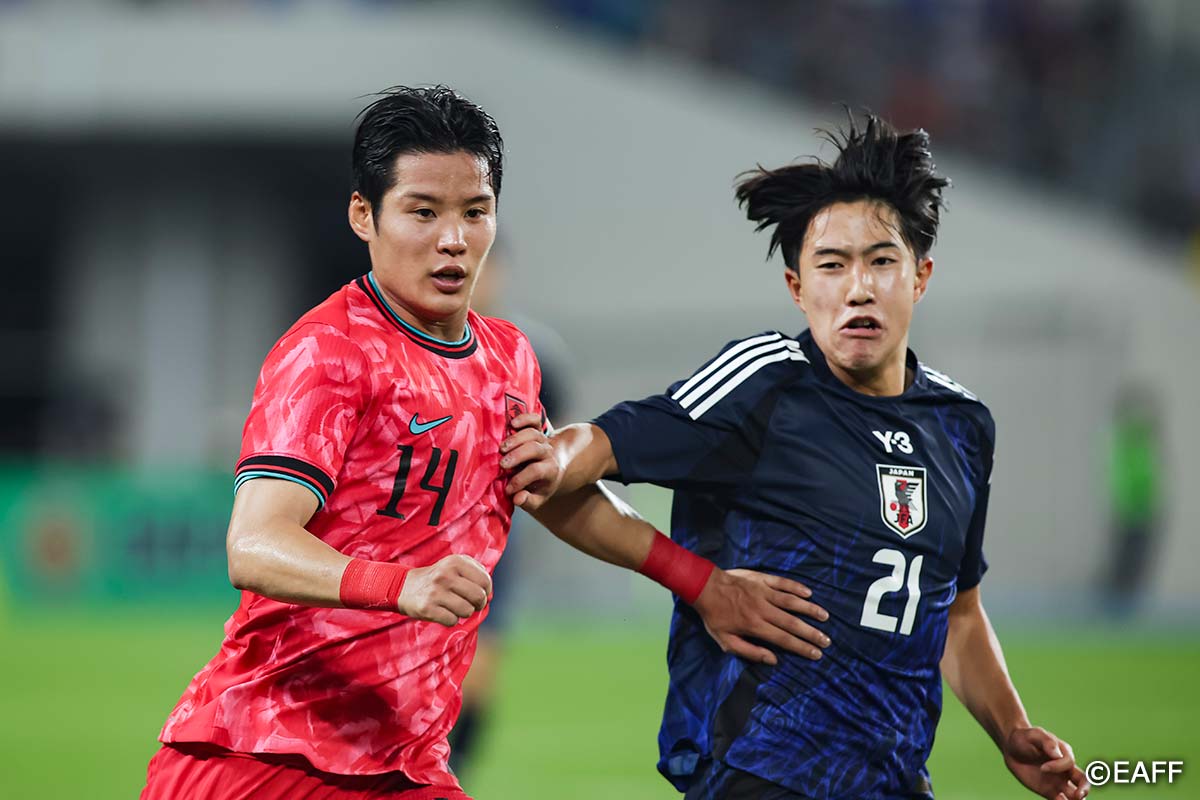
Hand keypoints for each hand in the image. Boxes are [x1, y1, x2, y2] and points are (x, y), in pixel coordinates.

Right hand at [398, 554, 491, 626]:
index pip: (485, 581)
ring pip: (467, 611)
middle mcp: (445, 575)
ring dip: (464, 613)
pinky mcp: (427, 608)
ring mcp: (435, 592)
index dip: (487, 591)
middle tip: (471, 604)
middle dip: (478, 604)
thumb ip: (476, 572)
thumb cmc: (438, 578)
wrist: (403, 587)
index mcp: (455, 562)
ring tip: (454, 606)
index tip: (480, 594)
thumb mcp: (454, 565)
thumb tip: (490, 592)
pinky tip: (443, 612)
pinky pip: (452, 621)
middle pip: (479, 597)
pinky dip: (451, 620)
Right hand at [501, 412, 561, 509]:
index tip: (508, 489)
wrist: (554, 466)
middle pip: (535, 449)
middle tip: (502, 464)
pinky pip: (534, 419)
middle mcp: (548, 452)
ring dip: (516, 439)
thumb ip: (528, 501)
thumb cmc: (540, 485)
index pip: (536, 471)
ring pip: (533, 433)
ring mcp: (543, 439)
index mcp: (550, 470)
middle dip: (518, 456)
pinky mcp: (538, 428)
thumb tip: (517, 498)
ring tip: (502, 448)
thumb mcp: (538, 498)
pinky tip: (512, 424)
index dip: (520, 479)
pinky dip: (524, 418)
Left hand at [691, 568, 830, 665]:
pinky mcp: (762, 579)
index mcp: (755, 626)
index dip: (802, 647)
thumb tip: (772, 660)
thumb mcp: (725, 641)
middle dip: (812, 633)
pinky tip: (808, 593)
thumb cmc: (714, 616)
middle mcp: (763, 609)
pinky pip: (783, 583)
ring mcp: (764, 592)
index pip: (784, 640)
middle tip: (827, 640)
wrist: (704, 586)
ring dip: (810, 609)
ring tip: (825, 617)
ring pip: (792, 601)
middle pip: (793, 623)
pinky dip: (796, 587)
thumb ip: (749, 651)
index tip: (817, 653)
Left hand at [1003, 726, 1088, 798]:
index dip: (1057, 767)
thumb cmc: (1024, 738)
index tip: (1042, 767)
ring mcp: (1059, 782)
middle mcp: (1065, 770)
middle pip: (1083, 781)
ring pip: (1075, 794)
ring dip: (1077, 799)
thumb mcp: (1034, 735)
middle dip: (1084, 789)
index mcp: (1065, 754)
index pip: (1068, 763)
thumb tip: (1057, 755)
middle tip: (1078, 795)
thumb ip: (1047, 742)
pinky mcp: (1049, 792)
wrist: (1011, 749)